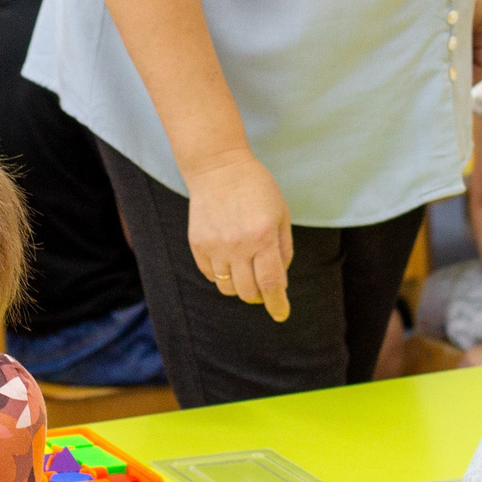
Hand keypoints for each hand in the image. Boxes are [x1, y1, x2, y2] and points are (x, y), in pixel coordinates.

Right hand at [186, 150, 292, 321]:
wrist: (218, 167)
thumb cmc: (257, 188)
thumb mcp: (281, 214)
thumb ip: (284, 249)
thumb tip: (280, 281)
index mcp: (263, 237)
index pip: (271, 283)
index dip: (277, 303)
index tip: (281, 314)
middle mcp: (238, 245)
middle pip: (249, 292)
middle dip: (260, 296)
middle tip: (263, 287)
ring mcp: (215, 245)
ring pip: (227, 288)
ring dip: (240, 287)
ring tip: (245, 271)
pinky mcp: (198, 244)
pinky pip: (210, 275)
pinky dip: (221, 275)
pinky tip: (228, 260)